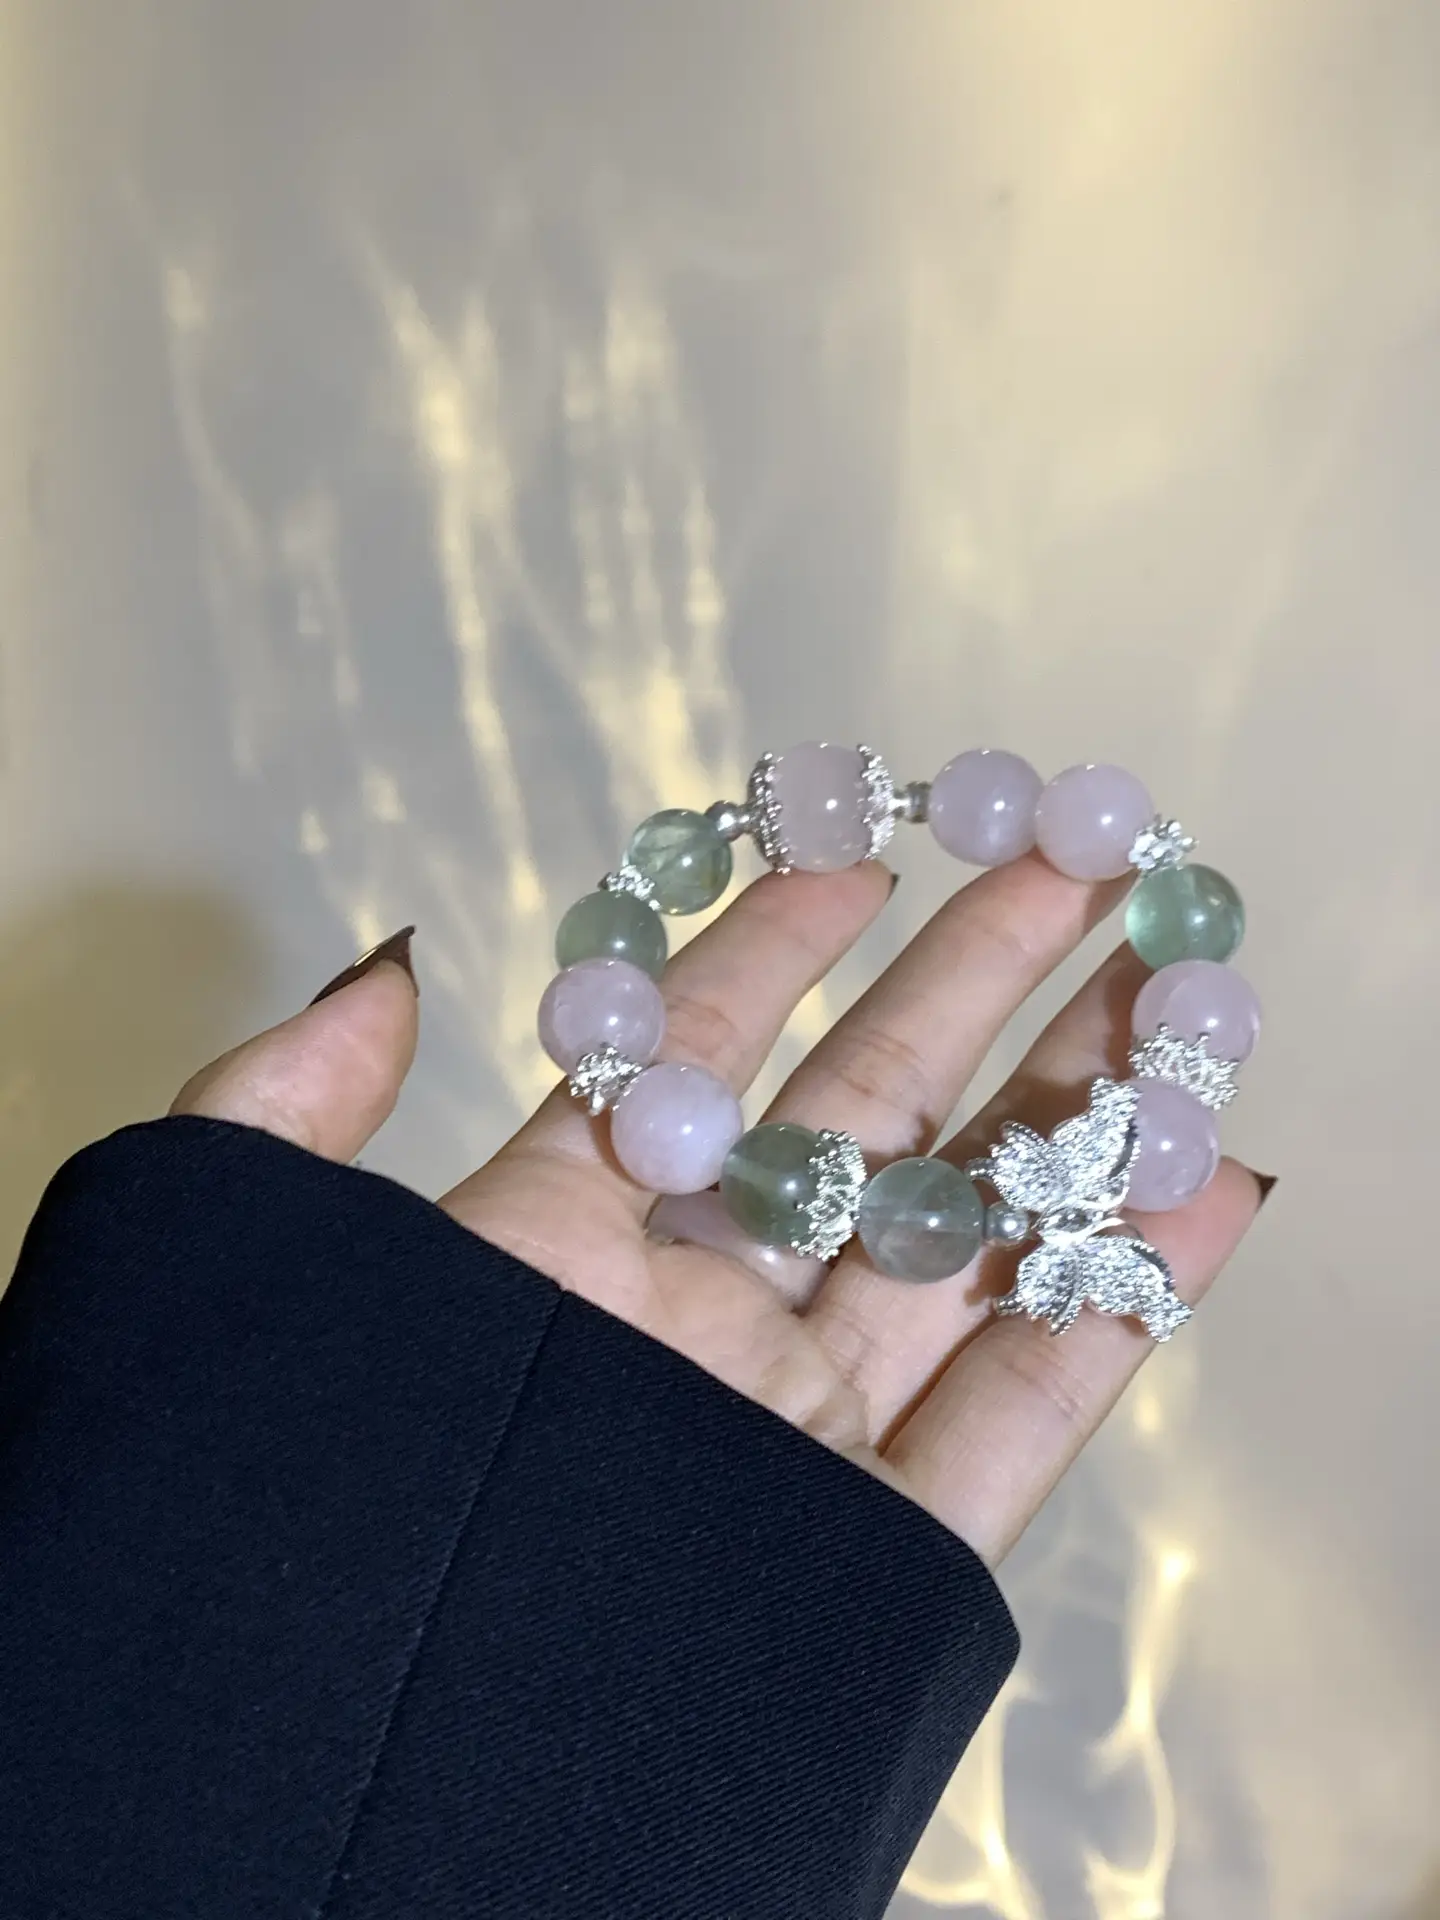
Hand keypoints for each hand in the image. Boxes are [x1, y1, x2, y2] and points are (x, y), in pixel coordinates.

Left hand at [172, 859, 1261, 1566]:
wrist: (350, 1761)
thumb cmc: (288, 1493)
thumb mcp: (251, 1260)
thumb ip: (293, 1106)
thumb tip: (388, 967)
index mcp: (560, 1245)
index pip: (694, 1051)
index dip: (783, 936)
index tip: (866, 838)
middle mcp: (693, 1325)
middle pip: (871, 1127)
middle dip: (980, 985)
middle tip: (1079, 862)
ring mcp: (790, 1434)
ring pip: (970, 1247)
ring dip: (1082, 1119)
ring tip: (1170, 990)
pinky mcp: (866, 1560)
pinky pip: (1017, 1421)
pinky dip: (1124, 1310)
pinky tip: (1204, 1191)